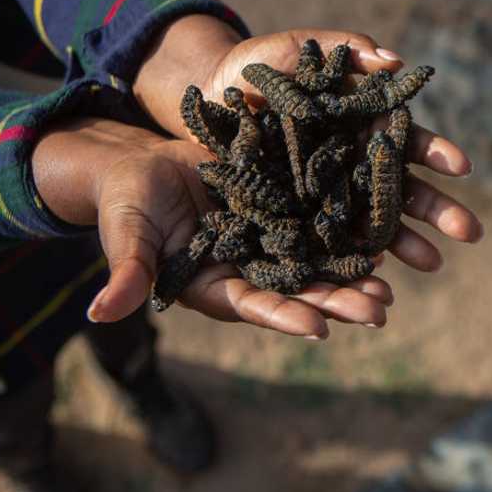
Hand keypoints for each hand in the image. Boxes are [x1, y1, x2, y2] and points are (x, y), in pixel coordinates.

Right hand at [31, 117, 395, 337]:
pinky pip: (319, 218)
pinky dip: (346, 225)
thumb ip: (127, 271)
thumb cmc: (126, 201)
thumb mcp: (127, 233)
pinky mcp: (280, 205)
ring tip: (391, 280)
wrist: (141, 163)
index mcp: (213, 285)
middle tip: (379, 310)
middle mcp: (248, 268)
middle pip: (298, 289)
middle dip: (338, 300)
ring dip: (352, 270)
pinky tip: (381, 229)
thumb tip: (100, 314)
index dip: (285, 317)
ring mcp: (267, 239)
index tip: (319, 328)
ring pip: (317, 259)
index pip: (254, 307)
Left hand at [134, 17, 484, 273]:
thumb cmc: (257, 67)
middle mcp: (353, 161)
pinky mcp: (298, 216)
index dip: (435, 153)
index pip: (407, 140)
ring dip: (407, 243)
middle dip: (437, 210)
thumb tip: (396, 60)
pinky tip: (377, 273)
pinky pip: (331, 239)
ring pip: (375, 220)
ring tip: (433, 265)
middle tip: (470, 232)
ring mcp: (328, 192)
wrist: (205, 97)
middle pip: (401, 187)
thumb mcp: (300, 48)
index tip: (462, 167)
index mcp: (362, 123)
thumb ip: (347, 47)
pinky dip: (354, 256)